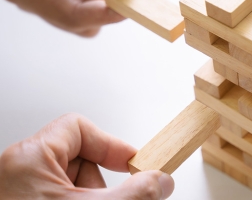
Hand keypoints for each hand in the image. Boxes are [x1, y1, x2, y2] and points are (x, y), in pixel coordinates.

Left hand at [0, 113, 174, 198]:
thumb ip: (135, 194)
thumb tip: (160, 182)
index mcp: (30, 159)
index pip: (78, 128)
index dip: (110, 144)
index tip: (133, 165)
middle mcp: (21, 174)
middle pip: (79, 161)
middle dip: (101, 187)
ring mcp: (21, 196)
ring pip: (72, 187)